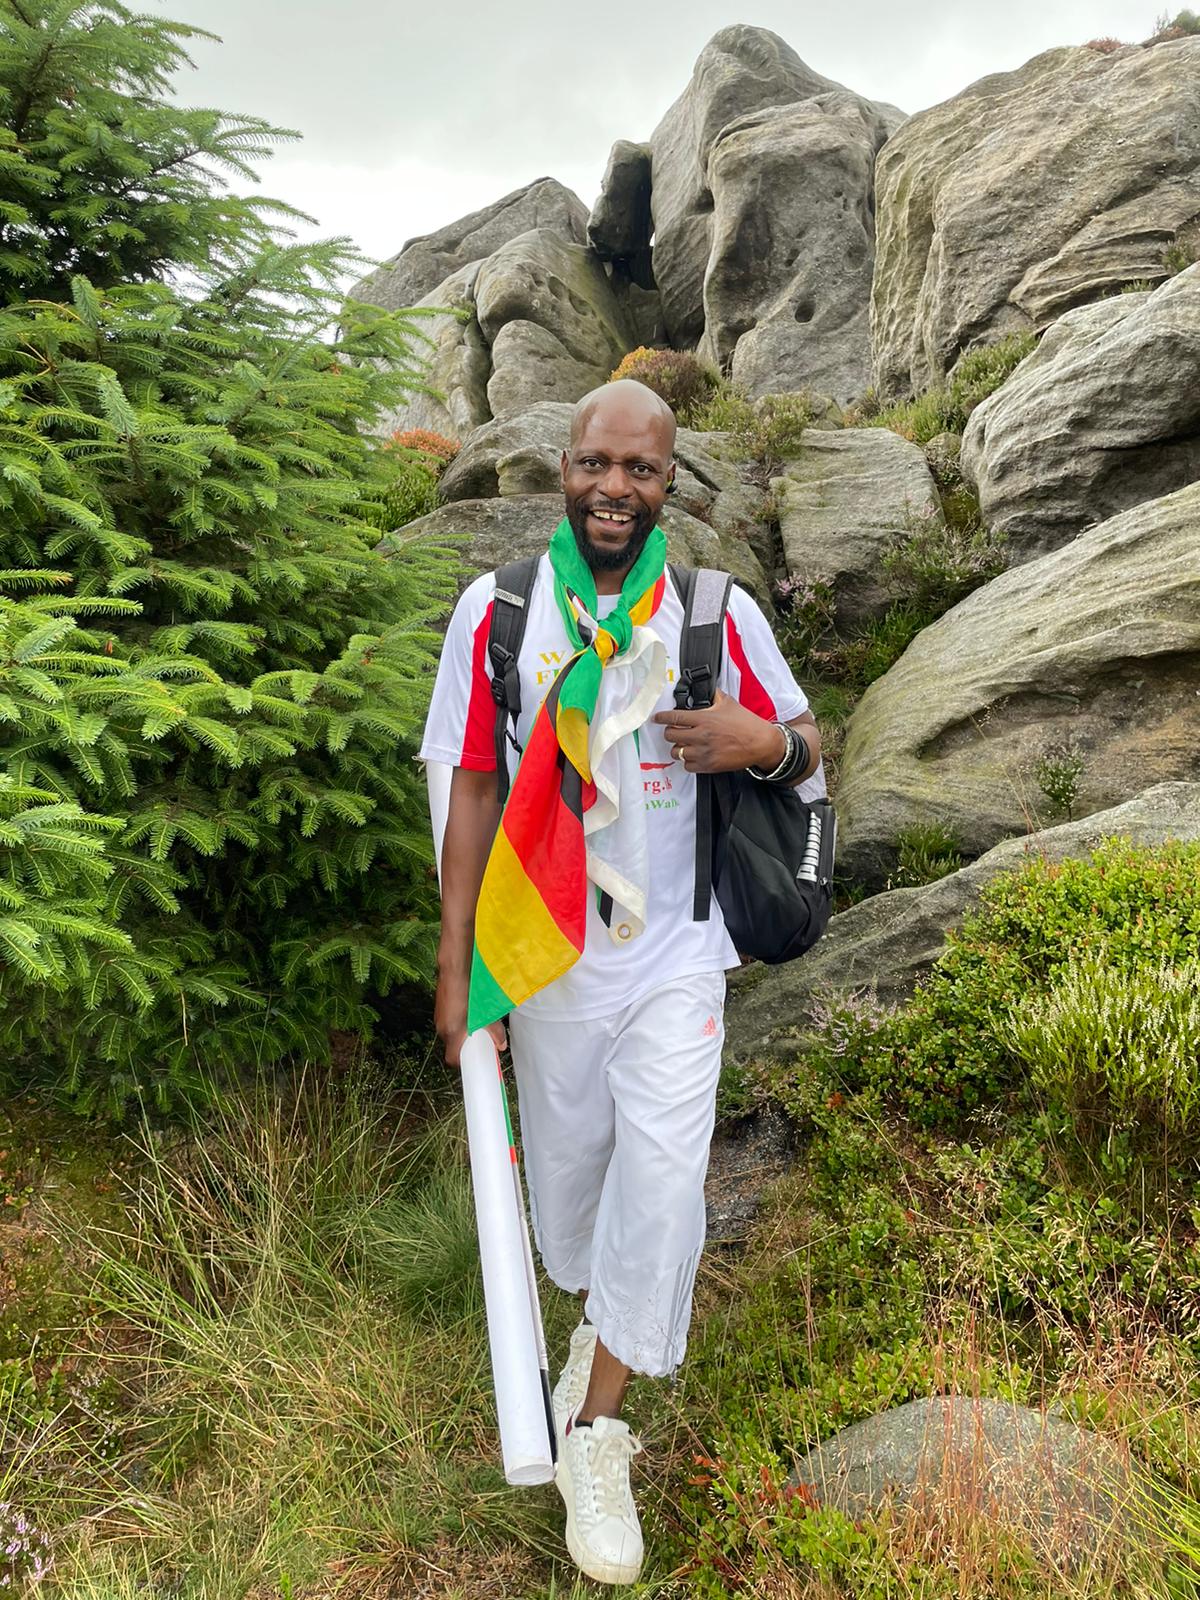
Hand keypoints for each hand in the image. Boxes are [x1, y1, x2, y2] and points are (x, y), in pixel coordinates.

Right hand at [435, 969, 506, 1067]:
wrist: (455, 970)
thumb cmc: (468, 991)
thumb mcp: (485, 1014)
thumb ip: (494, 1031)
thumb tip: (501, 1045)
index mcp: (451, 1033)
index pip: (452, 1058)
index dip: (464, 1061)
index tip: (475, 1058)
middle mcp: (442, 1027)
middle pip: (452, 1045)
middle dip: (465, 1044)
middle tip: (479, 1039)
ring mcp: (439, 1017)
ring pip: (450, 1032)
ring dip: (461, 1031)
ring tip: (474, 1023)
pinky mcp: (439, 1007)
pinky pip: (448, 1020)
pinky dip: (457, 1021)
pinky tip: (467, 1011)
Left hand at [651, 690, 785, 773]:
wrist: (760, 743)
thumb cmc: (746, 723)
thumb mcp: (729, 703)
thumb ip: (713, 696)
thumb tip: (704, 689)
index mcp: (704, 719)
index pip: (674, 718)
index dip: (662, 718)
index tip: (657, 718)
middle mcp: (701, 735)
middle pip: (670, 735)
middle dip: (670, 732)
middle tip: (673, 731)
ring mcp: (704, 752)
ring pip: (676, 752)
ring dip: (678, 747)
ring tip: (684, 744)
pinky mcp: (709, 765)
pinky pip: (687, 766)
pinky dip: (688, 761)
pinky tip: (693, 755)